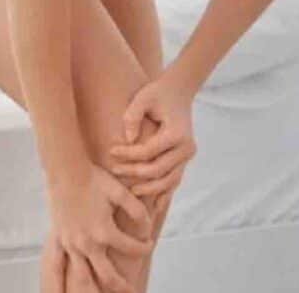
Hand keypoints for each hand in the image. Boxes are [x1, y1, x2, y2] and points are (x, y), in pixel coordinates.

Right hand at [45, 165, 152, 292]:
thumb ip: (139, 211)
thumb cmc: (95, 180)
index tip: (149, 243)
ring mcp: (71, 244)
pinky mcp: (60, 241)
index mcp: (105, 232)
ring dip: (92, 292)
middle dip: (121, 286)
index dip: (144, 247)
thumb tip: (149, 226)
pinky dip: (60, 283)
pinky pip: (58, 267)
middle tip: (131, 292)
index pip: (132, 248)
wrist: (67, 172)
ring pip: (82, 277)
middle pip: (107, 275)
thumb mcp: (123, 192)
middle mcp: (87, 243)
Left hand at [110, 76, 195, 196]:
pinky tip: (154, 206)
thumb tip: (128, 141)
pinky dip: (165, 193)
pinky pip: (175, 180)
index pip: (149, 151)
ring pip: (169, 181)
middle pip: (158, 170)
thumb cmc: (158, 94)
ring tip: (130, 191)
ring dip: (150, 189)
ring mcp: (187, 155)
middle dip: (135, 173)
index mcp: (177, 133)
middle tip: (115, 170)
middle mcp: (186, 147)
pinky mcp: (184, 160)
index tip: (111, 151)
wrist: (179, 92)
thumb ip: (132, 117)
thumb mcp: (142, 98)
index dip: (128, 154)